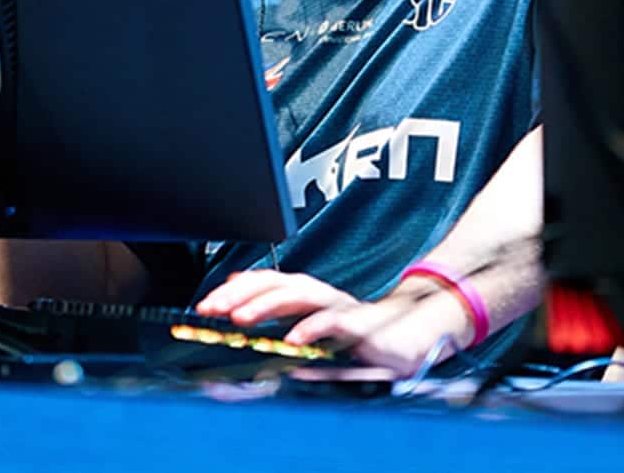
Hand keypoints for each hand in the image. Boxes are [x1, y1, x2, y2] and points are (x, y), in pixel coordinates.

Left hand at [196, 269, 472, 377]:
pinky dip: (315, 328)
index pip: (270, 282)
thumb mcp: (315, 330)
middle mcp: (326, 297)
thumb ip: (282, 316)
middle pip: (280, 284)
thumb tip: (239, 300)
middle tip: (212, 308)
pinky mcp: (366, 328)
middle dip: (243, 294)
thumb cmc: (364, 338)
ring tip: (241, 317)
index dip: (238, 289)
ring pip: (303, 296)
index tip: (207, 303)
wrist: (416, 341)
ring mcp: (346, 309)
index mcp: (312, 297)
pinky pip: (338, 323)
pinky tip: (294, 338)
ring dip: (269, 304)